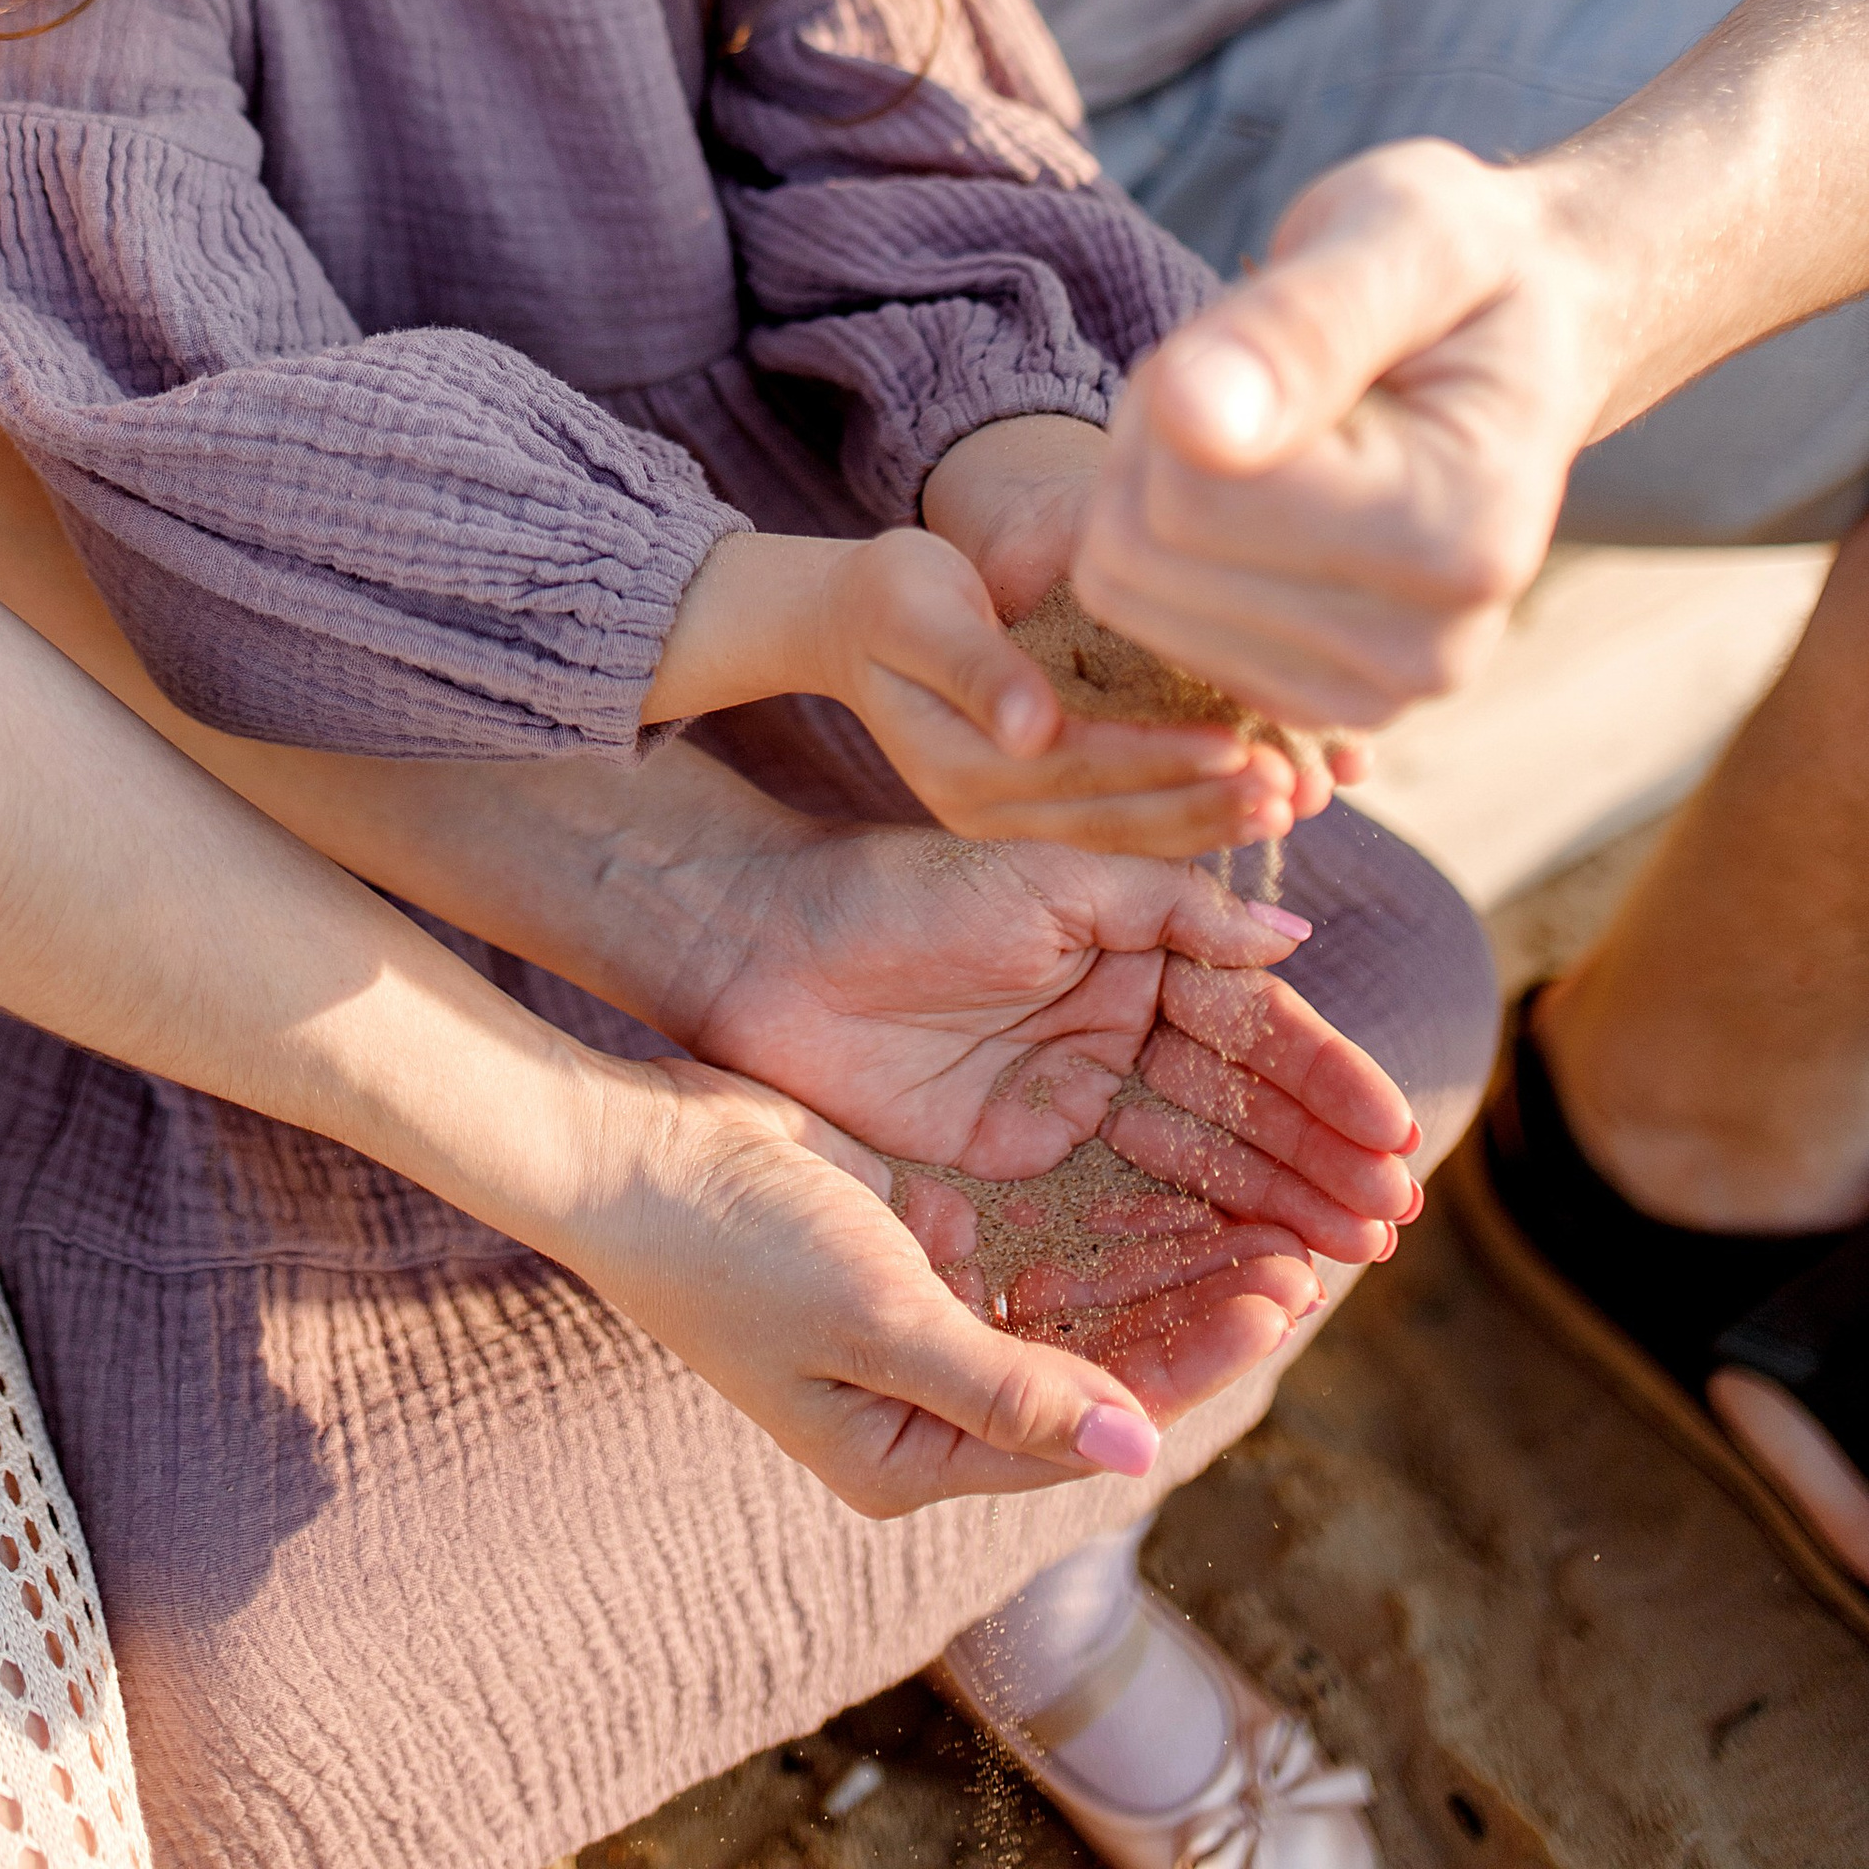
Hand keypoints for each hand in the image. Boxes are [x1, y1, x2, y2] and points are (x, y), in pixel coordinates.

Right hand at [560, 1049, 1313, 1513]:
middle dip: (1199, 1313)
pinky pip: (1040, 1241)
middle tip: (1301, 1252)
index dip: (1187, 1365)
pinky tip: (1184, 1181)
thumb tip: (1135, 1448)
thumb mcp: (878, 1321)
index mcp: (907, 1455)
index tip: (1274, 1298)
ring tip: (1270, 1221)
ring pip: (1082, 1300)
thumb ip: (1008, 1387)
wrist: (627, 1151)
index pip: (1086, 1425)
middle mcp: (927, 1399)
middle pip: (1098, 1367)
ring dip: (1169, 1264)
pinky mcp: (919, 1238)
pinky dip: (1111, 1220)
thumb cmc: (733, 1251)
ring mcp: (925, 1316)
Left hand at [672, 817, 1419, 1262]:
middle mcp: (1114, 1037)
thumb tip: (1297, 937)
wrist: (766, 952)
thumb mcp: (1044, 882)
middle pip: (1239, 1111)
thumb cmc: (900, 892)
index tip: (1394, 1132)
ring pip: (1195, 1173)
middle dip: (1319, 1160)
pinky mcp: (1017, 1172)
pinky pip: (1121, 1219)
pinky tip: (1254, 1279)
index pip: (1251, 1027)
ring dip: (1275, 1212)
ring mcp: (1069, 1109)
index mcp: (1131, 958)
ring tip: (1350, 1253)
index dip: (1324, 1079)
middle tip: (1392, 1216)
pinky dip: (1190, 1250)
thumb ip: (1170, 910)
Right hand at [923, 413, 1351, 813]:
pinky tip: (1251, 799)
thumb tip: (1032, 727)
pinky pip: (1121, 823)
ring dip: (1211, 821)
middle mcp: (983, 810)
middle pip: (1112, 817)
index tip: (1240, 745)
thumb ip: (975, 666)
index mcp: (956, 763)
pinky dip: (1189, 814)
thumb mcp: (915, 608)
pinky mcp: (1034, 811)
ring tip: (1293, 801)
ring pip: (1125, 834)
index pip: (1077, 766)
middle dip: (1207, 804)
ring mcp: (1008, 820)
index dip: (1161, 758)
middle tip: (1294, 789)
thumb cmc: (890, 591)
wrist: (853, 622)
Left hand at [1073, 138, 1605, 730]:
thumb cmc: (1459, 270)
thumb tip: (1193, 415)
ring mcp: (1373, 694)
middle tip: (1257, 371)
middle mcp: (1432, 651)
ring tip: (1266, 421)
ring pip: (1128, 586)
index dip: (1182, 380)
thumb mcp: (1398, 237)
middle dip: (1159, 434)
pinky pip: (1145, 621)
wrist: (1526, 335)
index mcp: (1462, 535)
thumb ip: (1299, 327)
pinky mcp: (1315, 704)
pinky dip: (1167, 538)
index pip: (1194, 487)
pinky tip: (1258, 488)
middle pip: (1143, 548)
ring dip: (1154, 479)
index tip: (1269, 329)